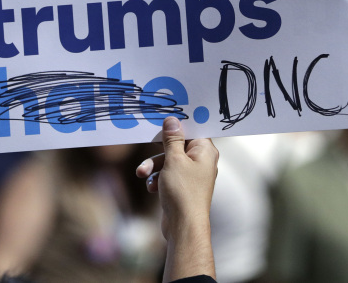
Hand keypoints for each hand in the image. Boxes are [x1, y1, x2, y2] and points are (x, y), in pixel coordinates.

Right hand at [136, 116, 218, 281]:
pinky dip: (158, 178)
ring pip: (170, 162)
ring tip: (142, 174)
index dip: (178, 125)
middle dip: (159, 150)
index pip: (193, 129)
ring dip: (154, 166)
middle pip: (178, 145)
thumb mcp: (174, 160)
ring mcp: (192, 175)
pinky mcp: (183, 187)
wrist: (184, 226)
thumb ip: (172, 139)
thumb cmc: (183, 191)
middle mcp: (202, 161)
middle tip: (147, 146)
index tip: (163, 120)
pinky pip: (168, 175)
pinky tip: (151, 187)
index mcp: (205, 151)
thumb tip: (172, 120)